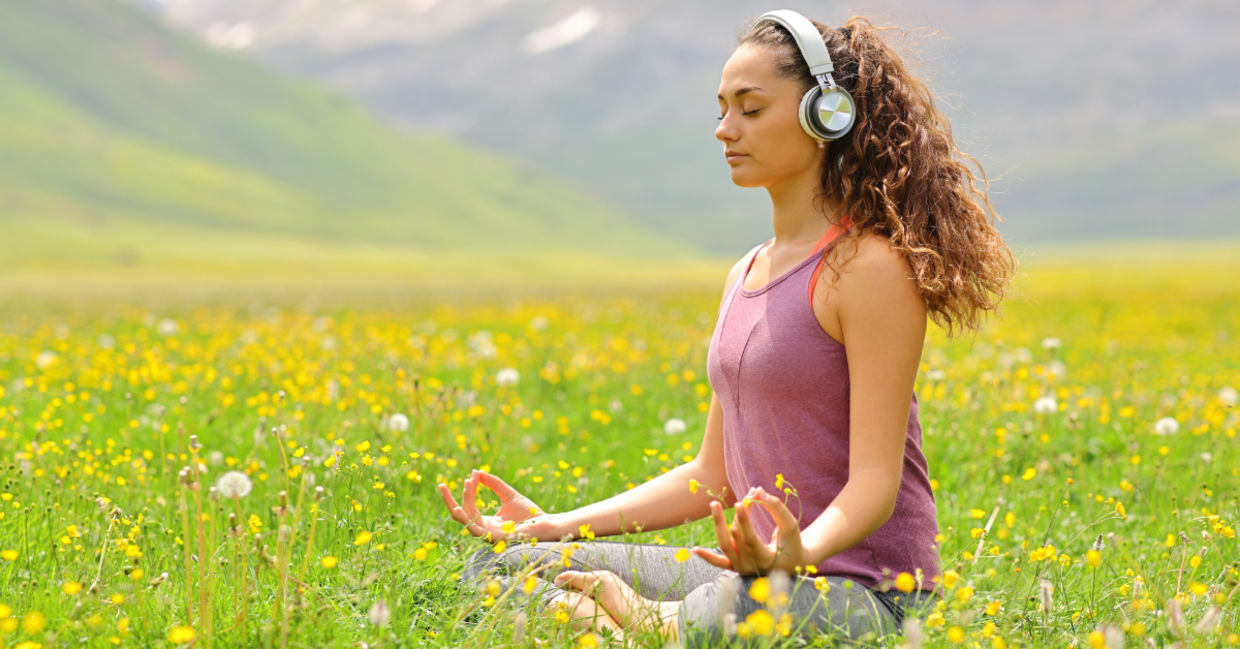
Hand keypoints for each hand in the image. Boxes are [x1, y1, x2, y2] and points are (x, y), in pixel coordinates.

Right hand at [438, 469, 559, 542]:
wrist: (546, 524)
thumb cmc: (530, 513)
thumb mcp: (508, 494)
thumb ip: (493, 484)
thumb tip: (476, 472)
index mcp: (486, 522)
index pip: (467, 508)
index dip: (465, 493)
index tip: (468, 476)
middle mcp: (484, 530)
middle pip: (460, 516)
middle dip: (450, 500)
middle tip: (441, 485)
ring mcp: (488, 536)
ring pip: (467, 521)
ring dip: (463, 503)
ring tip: (464, 487)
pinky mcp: (496, 539)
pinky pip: (477, 530)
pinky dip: (468, 519)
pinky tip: (462, 508)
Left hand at [691, 486, 808, 575]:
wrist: (792, 562)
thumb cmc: (793, 542)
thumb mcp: (791, 525)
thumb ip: (776, 508)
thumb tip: (758, 491)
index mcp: (767, 559)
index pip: (750, 539)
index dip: (744, 520)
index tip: (741, 502)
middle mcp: (751, 567)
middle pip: (736, 538)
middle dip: (735, 516)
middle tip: (729, 499)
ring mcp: (741, 569)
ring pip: (726, 545)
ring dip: (720, 524)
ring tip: (714, 505)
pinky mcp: (735, 567)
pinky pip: (718, 562)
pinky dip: (707, 556)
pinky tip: (695, 549)